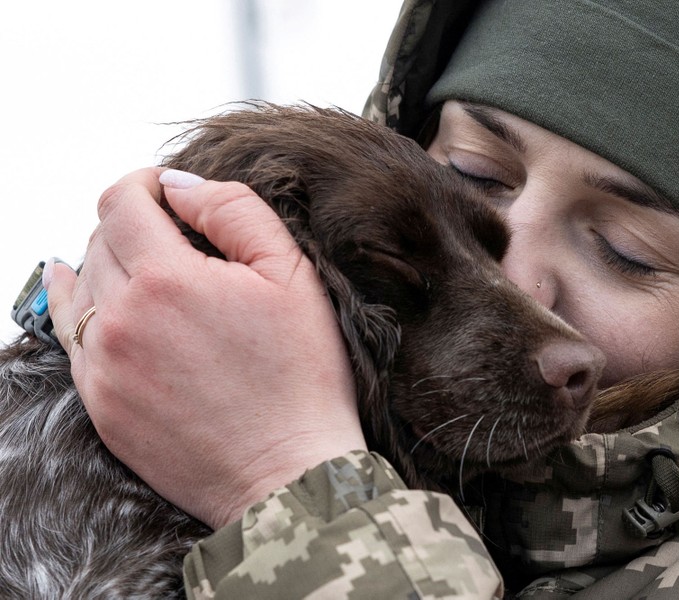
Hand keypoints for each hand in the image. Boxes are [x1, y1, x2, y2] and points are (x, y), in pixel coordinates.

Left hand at [46, 168, 364, 528]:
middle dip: (134, 226)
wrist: (288, 473)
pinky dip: (75, 304)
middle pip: (100, 241)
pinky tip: (72, 285)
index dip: (144, 183)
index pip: (122, 202)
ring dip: (110, 265)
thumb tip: (178, 184)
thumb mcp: (293, 275)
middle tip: (177, 237)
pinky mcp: (100, 404)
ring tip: (148, 269)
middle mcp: (121, 319)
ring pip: (83, 285)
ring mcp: (103, 366)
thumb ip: (233, 210)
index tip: (166, 191)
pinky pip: (71, 336)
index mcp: (167, 280)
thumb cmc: (303, 376)